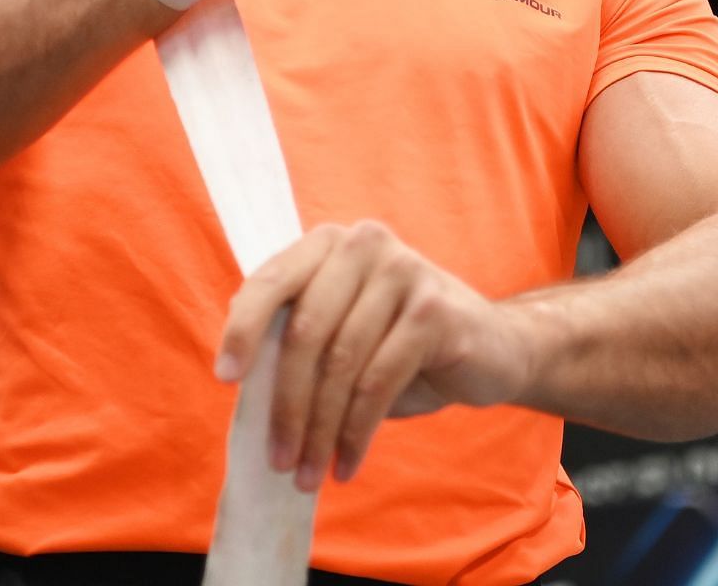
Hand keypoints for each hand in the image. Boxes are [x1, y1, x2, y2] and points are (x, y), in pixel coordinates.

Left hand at [214, 220, 534, 490]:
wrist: (494, 347)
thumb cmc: (401, 345)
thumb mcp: (342, 333)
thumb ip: (297, 338)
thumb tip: (240, 377)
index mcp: (329, 244)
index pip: (271, 281)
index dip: (242, 330)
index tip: (224, 378)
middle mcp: (363, 245)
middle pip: (305, 332)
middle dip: (287, 405)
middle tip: (279, 459)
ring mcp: (403, 271)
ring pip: (341, 364)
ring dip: (320, 430)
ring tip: (309, 474)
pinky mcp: (434, 310)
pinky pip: (379, 382)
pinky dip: (356, 432)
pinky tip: (347, 463)